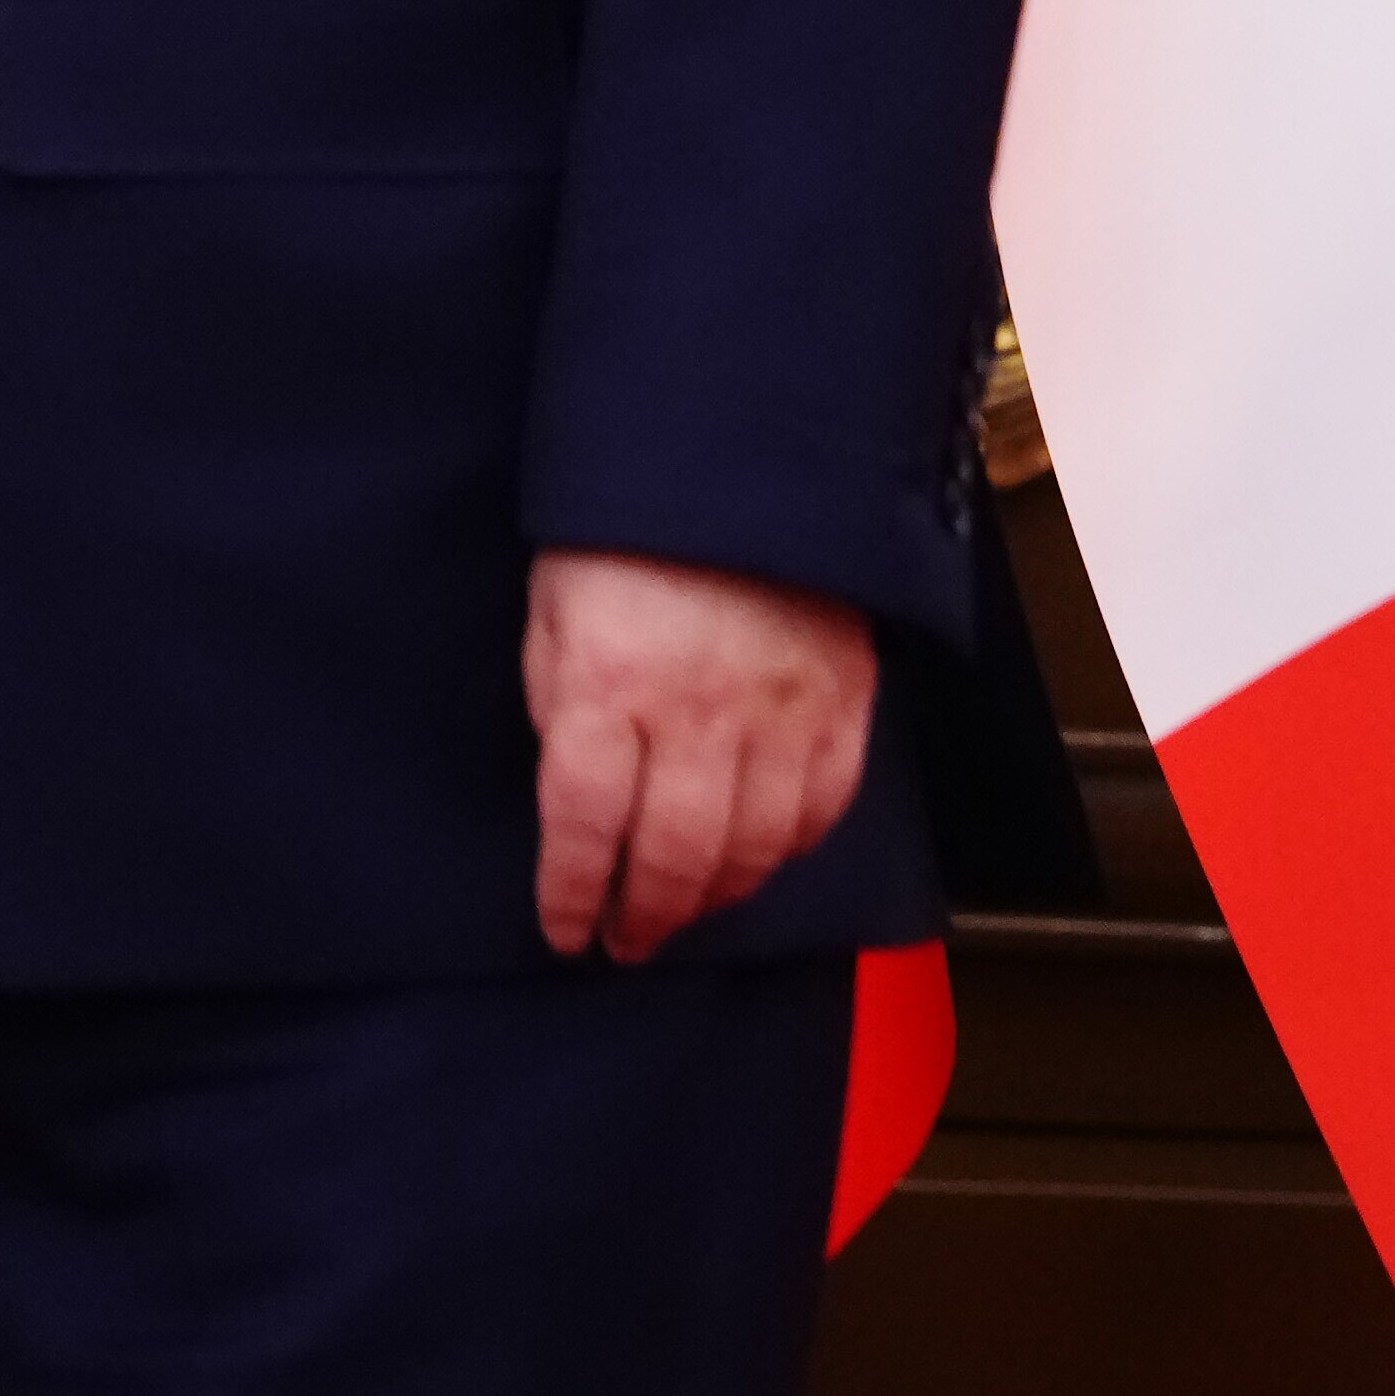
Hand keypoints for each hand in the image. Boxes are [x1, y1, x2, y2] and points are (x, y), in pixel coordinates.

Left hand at [526, 548, 878, 962]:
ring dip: (715, 896)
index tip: (563, 932)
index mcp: (608, 681)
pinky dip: (790, 850)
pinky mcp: (842, 702)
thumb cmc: (626, 523)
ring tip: (684, 911)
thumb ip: (558, 700)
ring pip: (755, 848)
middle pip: (674, 855)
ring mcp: (780, 712)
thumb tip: (573, 790)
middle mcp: (697, 710)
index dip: (570, 894)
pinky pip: (823, 808)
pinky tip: (759, 859)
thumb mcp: (552, 605)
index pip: (583, 825)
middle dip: (644, 916)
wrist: (739, 454)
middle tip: (626, 942)